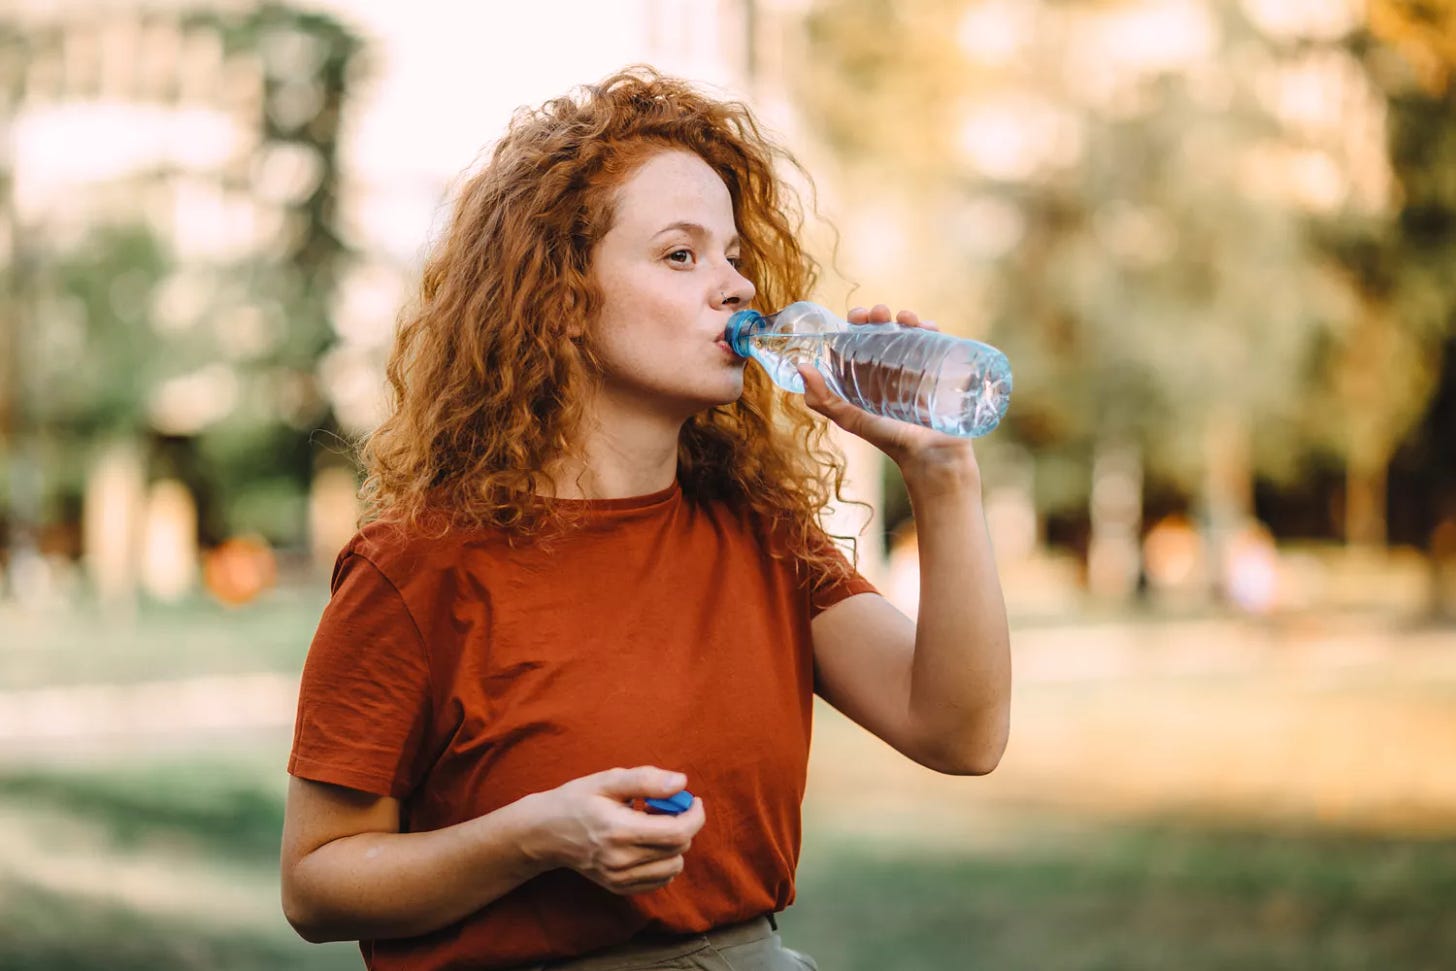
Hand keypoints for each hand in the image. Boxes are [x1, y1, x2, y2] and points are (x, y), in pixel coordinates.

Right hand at [526, 766, 704, 894]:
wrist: (545, 833)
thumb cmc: (577, 800)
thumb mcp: (608, 780)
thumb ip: (646, 780)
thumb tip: (681, 783)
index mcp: (619, 830)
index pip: (677, 833)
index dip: (695, 816)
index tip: (692, 800)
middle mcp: (620, 860)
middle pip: (678, 849)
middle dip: (683, 825)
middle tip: (664, 807)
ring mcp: (618, 878)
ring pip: (673, 867)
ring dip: (674, 845)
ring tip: (653, 826)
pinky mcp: (618, 887)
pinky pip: (659, 880)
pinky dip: (663, 861)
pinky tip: (646, 844)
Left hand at [796, 304, 979, 476]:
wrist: (930, 454)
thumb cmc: (889, 438)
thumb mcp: (850, 418)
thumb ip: (823, 399)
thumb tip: (802, 367)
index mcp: (865, 375)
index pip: (857, 340)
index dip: (855, 324)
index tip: (856, 317)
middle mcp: (888, 367)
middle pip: (882, 331)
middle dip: (878, 316)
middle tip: (878, 314)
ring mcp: (914, 366)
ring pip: (908, 331)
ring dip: (905, 318)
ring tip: (904, 318)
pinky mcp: (937, 368)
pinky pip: (934, 342)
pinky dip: (930, 328)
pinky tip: (927, 327)